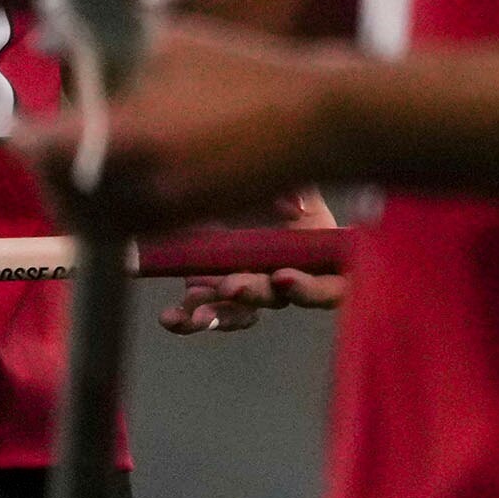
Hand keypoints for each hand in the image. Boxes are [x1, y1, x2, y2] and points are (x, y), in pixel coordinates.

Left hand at [16, 23, 346, 235]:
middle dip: (44, 166)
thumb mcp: (174, 42)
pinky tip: (115, 179)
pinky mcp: (186, 224)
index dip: (26, 135)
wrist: (321, 123)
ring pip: (85, 219)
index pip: (40, 149)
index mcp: (132, 134)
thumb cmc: (252, 73)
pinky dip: (105, 210)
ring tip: (73, 164)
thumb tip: (52, 42)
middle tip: (42, 140)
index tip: (24, 121)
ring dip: (69, 195)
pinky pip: (121, 229)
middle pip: (56, 190)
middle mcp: (141, 184)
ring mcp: (165, 211)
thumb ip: (106, 46)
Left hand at [158, 189, 348, 334]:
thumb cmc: (269, 180)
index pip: (329, 286)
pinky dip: (186, 317)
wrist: (226, 180)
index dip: (311, 290)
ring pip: (240, 313)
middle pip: (277, 299)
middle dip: (253, 294)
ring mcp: (249, 287)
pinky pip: (203, 311)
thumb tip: (294, 207)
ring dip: (219, 316)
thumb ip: (297, 189)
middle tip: (229, 286)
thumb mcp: (290, 180)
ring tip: (195, 316)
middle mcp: (284, 276)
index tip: (281, 277)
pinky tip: (170, 317)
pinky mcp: (214, 291)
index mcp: (316, 254)